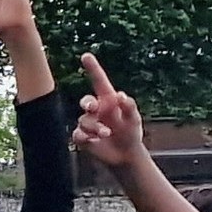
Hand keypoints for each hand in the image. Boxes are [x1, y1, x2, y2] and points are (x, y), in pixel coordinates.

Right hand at [72, 54, 146, 168]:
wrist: (125, 155)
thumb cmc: (131, 133)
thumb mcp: (134, 119)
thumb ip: (129, 106)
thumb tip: (120, 95)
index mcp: (108, 101)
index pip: (99, 81)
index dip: (92, 68)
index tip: (86, 56)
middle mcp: (96, 110)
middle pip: (86, 101)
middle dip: (87, 103)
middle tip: (93, 108)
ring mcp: (88, 123)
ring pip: (83, 120)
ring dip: (94, 127)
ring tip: (106, 134)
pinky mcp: (82, 137)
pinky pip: (77, 134)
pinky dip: (85, 137)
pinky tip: (93, 142)